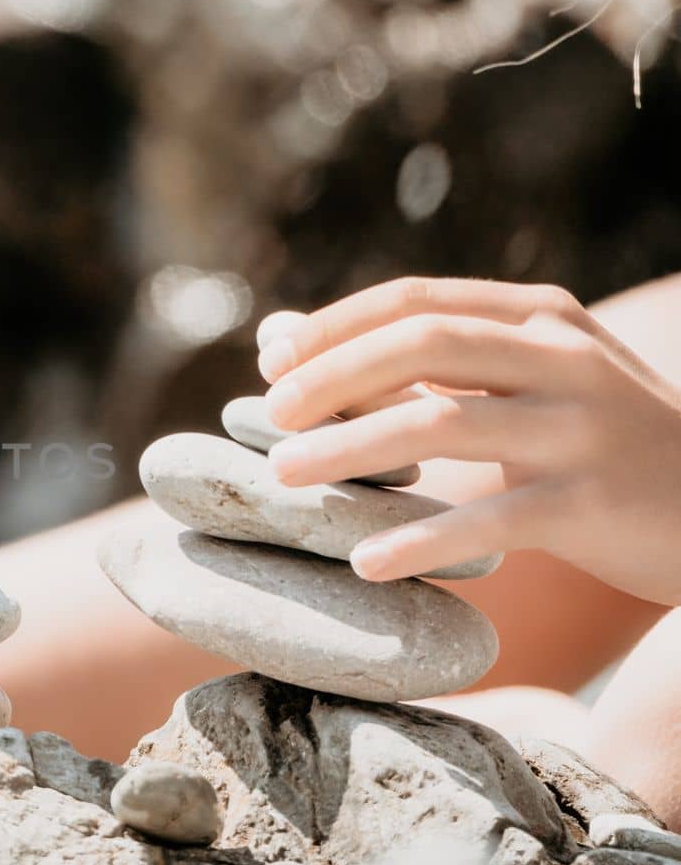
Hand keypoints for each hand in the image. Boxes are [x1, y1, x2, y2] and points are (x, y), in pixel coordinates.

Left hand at [255, 277, 680, 604]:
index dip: (334, 328)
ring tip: (286, 476)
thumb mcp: (518, 377)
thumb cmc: (594, 438)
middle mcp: (564, 358)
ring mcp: (583, 428)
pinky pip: (491, 520)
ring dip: (352, 449)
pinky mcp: (593, 504)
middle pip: (423, 345)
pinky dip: (420, 541)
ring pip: (444, 423)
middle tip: (272, 417)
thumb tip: (279, 332)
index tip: (270, 361)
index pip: (416, 301)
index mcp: (539, 317)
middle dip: (333, 377)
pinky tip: (364, 562)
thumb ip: (412, 354)